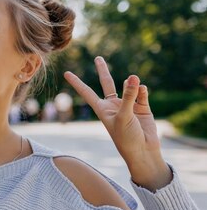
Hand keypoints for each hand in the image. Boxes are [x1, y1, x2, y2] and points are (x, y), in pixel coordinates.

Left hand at [64, 57, 171, 190]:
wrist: (143, 151)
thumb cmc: (127, 138)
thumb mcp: (124, 116)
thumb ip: (129, 96)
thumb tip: (133, 77)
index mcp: (102, 109)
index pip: (86, 92)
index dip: (76, 83)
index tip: (66, 73)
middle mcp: (113, 105)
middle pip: (106, 83)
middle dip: (103, 71)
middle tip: (98, 58)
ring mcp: (128, 105)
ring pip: (129, 87)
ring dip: (131, 84)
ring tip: (134, 82)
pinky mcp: (142, 107)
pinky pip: (142, 93)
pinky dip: (142, 90)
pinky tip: (143, 90)